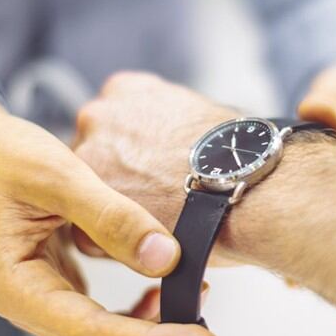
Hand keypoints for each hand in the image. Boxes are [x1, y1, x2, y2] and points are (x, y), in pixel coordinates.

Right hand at [0, 72, 217, 335]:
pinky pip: (102, 323)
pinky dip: (138, 317)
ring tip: (188, 294)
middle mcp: (30, 305)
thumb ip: (111, 217)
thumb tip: (166, 257)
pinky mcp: (59, 290)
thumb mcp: (58, 175)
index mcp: (19, 286)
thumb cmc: (1, 156)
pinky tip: (159, 284)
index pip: (95, 334)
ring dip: (149, 335)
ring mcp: (44, 301)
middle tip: (205, 313)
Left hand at [71, 72, 235, 255]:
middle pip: (97, 158)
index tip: (154, 172)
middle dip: (121, 182)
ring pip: (92, 196)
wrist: (246, 182)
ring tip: (160, 224)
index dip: (135, 156)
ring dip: (118, 212)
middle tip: (157, 202)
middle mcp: (100, 115)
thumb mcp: (200, 115)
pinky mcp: (89, 202)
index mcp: (127, 90)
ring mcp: (90, 156)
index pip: (113, 125)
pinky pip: (89, 233)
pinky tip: (151, 241)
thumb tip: (173, 147)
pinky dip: (116, 245)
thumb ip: (169, 125)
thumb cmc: (236, 155)